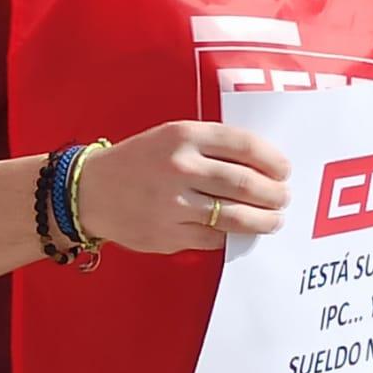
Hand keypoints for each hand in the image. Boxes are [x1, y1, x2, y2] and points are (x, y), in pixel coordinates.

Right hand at [74, 121, 291, 253]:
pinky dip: (231, 235)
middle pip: (245, 183)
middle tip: (284, 197)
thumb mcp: (172, 137)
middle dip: (274, 194)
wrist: (88, 191)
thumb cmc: (141, 160)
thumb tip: (265, 166)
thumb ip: (213, 146)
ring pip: (234, 216)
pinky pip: (213, 237)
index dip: (272, 159)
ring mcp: (172, 203)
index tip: (284, 169)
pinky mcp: (167, 234)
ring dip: (263, 220)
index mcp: (183, 136)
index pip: (244, 145)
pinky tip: (239, 231)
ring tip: (274, 219)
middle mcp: (179, 167)